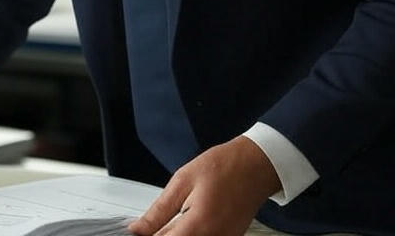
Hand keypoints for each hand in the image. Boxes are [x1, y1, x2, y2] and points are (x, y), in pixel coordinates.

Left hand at [128, 136, 281, 235]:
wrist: (256, 165)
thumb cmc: (224, 166)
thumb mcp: (183, 181)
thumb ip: (159, 211)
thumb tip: (137, 229)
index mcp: (198, 225)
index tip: (138, 233)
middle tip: (153, 226)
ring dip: (177, 235)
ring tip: (172, 222)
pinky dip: (191, 235)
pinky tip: (187, 224)